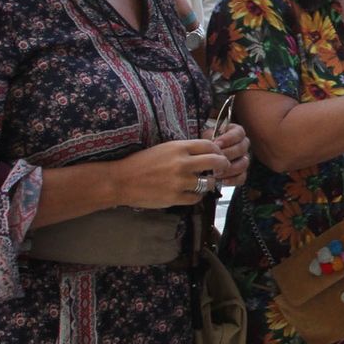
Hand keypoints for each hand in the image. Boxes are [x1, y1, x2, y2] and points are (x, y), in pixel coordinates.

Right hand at [112, 139, 229, 208]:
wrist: (120, 180)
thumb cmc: (141, 163)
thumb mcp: (164, 149)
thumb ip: (184, 150)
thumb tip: (207, 153)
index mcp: (178, 148)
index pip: (210, 146)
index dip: (218, 151)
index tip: (218, 155)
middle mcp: (182, 163)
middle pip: (216, 162)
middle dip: (223, 165)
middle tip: (221, 169)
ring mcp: (179, 182)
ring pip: (209, 183)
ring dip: (209, 183)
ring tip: (203, 183)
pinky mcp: (175, 198)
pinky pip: (197, 198)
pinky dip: (196, 196)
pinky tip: (190, 192)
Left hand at [205, 122, 250, 186]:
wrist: (201, 156)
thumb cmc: (205, 143)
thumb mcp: (207, 136)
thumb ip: (211, 138)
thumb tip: (212, 145)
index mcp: (237, 133)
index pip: (239, 133)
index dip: (228, 139)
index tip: (217, 143)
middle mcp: (243, 146)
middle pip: (241, 149)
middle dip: (227, 154)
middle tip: (215, 159)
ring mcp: (243, 160)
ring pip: (243, 164)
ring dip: (230, 168)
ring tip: (217, 171)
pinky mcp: (241, 173)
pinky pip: (242, 177)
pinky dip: (233, 180)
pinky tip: (223, 181)